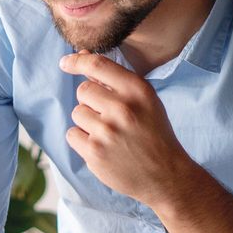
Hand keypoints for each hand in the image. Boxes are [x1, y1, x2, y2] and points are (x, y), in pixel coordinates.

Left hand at [59, 51, 195, 206]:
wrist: (166, 176)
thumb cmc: (154, 134)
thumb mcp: (145, 101)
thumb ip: (115, 81)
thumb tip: (82, 56)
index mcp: (137, 90)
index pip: (98, 65)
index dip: (77, 61)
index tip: (65, 62)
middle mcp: (122, 108)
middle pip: (83, 91)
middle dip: (91, 102)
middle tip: (110, 118)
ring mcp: (107, 131)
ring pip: (77, 113)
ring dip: (88, 123)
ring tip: (110, 135)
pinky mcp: (94, 152)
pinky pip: (72, 135)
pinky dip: (82, 141)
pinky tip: (103, 147)